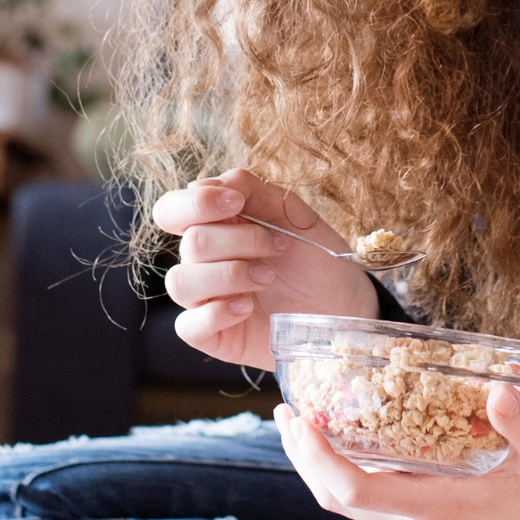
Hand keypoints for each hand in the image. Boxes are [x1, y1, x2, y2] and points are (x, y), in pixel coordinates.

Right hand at [150, 168, 376, 370]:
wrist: (348, 306)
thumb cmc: (318, 260)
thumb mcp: (294, 215)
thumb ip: (252, 191)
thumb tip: (207, 183)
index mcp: (217, 228)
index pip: (171, 210)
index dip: (195, 203)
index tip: (237, 203)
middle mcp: (204, 263)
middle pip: (190, 243)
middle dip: (239, 240)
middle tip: (278, 247)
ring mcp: (206, 301)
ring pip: (181, 282)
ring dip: (230, 274)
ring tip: (267, 278)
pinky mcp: (213, 336)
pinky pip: (188, 326)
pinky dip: (216, 313)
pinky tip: (247, 307)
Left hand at [277, 382, 519, 519]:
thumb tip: (497, 390)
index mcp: (445, 516)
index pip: (357, 494)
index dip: (317, 460)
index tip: (298, 423)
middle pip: (342, 503)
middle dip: (307, 460)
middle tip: (287, 414)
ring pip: (358, 511)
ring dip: (328, 471)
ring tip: (310, 424)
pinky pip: (382, 513)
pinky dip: (360, 481)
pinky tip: (358, 446)